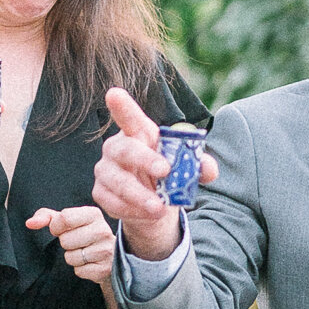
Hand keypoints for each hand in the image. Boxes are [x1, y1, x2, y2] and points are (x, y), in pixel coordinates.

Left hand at [26, 205, 115, 285]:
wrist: (110, 256)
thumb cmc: (83, 233)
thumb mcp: (67, 221)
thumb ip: (46, 217)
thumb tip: (29, 223)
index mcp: (93, 214)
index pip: (64, 218)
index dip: (56, 227)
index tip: (60, 230)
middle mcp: (103, 230)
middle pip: (65, 240)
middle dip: (65, 243)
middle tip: (76, 242)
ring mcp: (106, 250)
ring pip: (71, 257)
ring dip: (72, 257)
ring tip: (83, 252)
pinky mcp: (105, 269)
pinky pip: (79, 271)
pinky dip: (80, 269)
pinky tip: (89, 263)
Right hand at [92, 88, 217, 261]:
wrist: (153, 205)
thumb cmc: (168, 176)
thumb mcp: (186, 169)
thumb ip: (199, 165)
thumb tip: (208, 169)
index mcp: (139, 133)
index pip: (129, 117)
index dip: (121, 106)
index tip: (114, 94)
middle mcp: (117, 148)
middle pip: (125, 149)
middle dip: (145, 159)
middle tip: (165, 171)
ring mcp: (105, 170)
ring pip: (118, 181)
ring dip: (139, 196)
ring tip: (159, 208)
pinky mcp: (100, 192)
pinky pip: (113, 202)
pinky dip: (132, 211)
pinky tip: (148, 215)